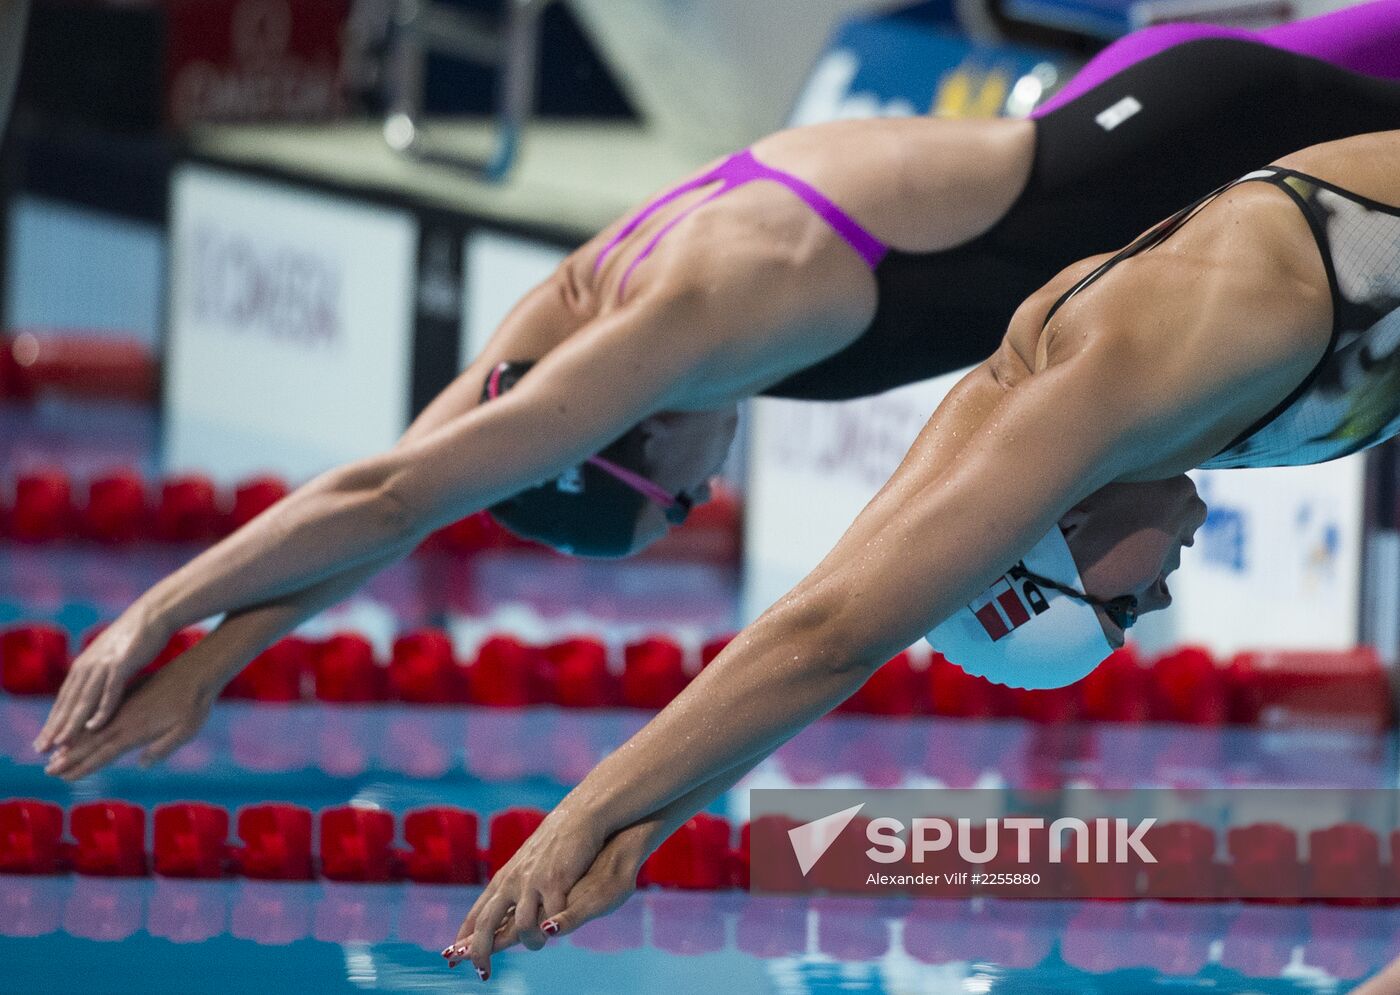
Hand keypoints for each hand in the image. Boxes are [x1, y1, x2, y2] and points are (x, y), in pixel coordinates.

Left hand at [34, 606, 171, 752]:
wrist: (153, 614)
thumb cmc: (135, 638)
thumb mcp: (110, 657)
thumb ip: (100, 675)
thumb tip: (94, 692)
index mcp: (84, 665)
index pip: (64, 698)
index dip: (53, 721)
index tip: (44, 743)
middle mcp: (88, 665)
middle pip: (68, 702)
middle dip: (55, 727)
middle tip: (43, 750)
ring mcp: (103, 665)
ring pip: (84, 700)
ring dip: (71, 723)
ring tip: (62, 744)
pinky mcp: (121, 664)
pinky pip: (109, 691)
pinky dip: (101, 709)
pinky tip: (94, 726)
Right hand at [42, 657, 216, 779]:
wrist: (198, 669)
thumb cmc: (196, 703)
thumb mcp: (187, 729)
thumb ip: (163, 747)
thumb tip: (141, 765)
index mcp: (137, 728)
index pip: (105, 752)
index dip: (84, 766)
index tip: (63, 776)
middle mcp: (125, 718)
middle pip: (91, 741)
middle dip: (70, 757)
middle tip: (48, 770)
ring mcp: (125, 706)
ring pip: (93, 728)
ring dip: (73, 742)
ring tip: (54, 753)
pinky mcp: (129, 696)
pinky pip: (101, 714)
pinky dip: (87, 724)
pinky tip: (79, 729)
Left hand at [443, 808, 618, 978]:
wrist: (579, 815)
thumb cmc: (555, 840)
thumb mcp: (527, 863)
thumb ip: (515, 885)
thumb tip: (504, 906)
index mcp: (504, 879)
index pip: (477, 913)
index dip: (465, 937)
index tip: (452, 955)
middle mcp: (512, 881)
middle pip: (486, 924)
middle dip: (479, 951)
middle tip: (481, 972)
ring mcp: (532, 882)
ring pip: (521, 926)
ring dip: (529, 943)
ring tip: (537, 945)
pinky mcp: (555, 881)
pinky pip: (550, 918)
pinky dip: (551, 930)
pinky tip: (555, 932)